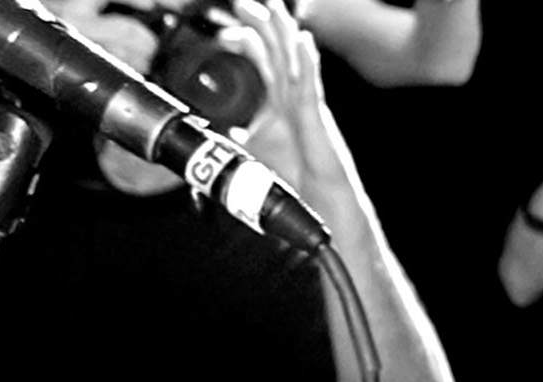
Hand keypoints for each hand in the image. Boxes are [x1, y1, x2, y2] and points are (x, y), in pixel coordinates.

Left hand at [222, 0, 334, 184]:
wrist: (318, 201)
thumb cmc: (296, 178)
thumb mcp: (256, 152)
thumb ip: (240, 135)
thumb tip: (223, 130)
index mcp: (278, 102)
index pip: (261, 61)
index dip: (244, 42)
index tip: (225, 32)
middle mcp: (292, 97)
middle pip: (276, 51)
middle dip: (262, 24)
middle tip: (242, 3)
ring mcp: (305, 104)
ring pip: (293, 60)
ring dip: (284, 32)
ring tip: (275, 9)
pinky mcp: (316, 115)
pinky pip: (311, 84)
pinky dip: (307, 61)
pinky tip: (304, 41)